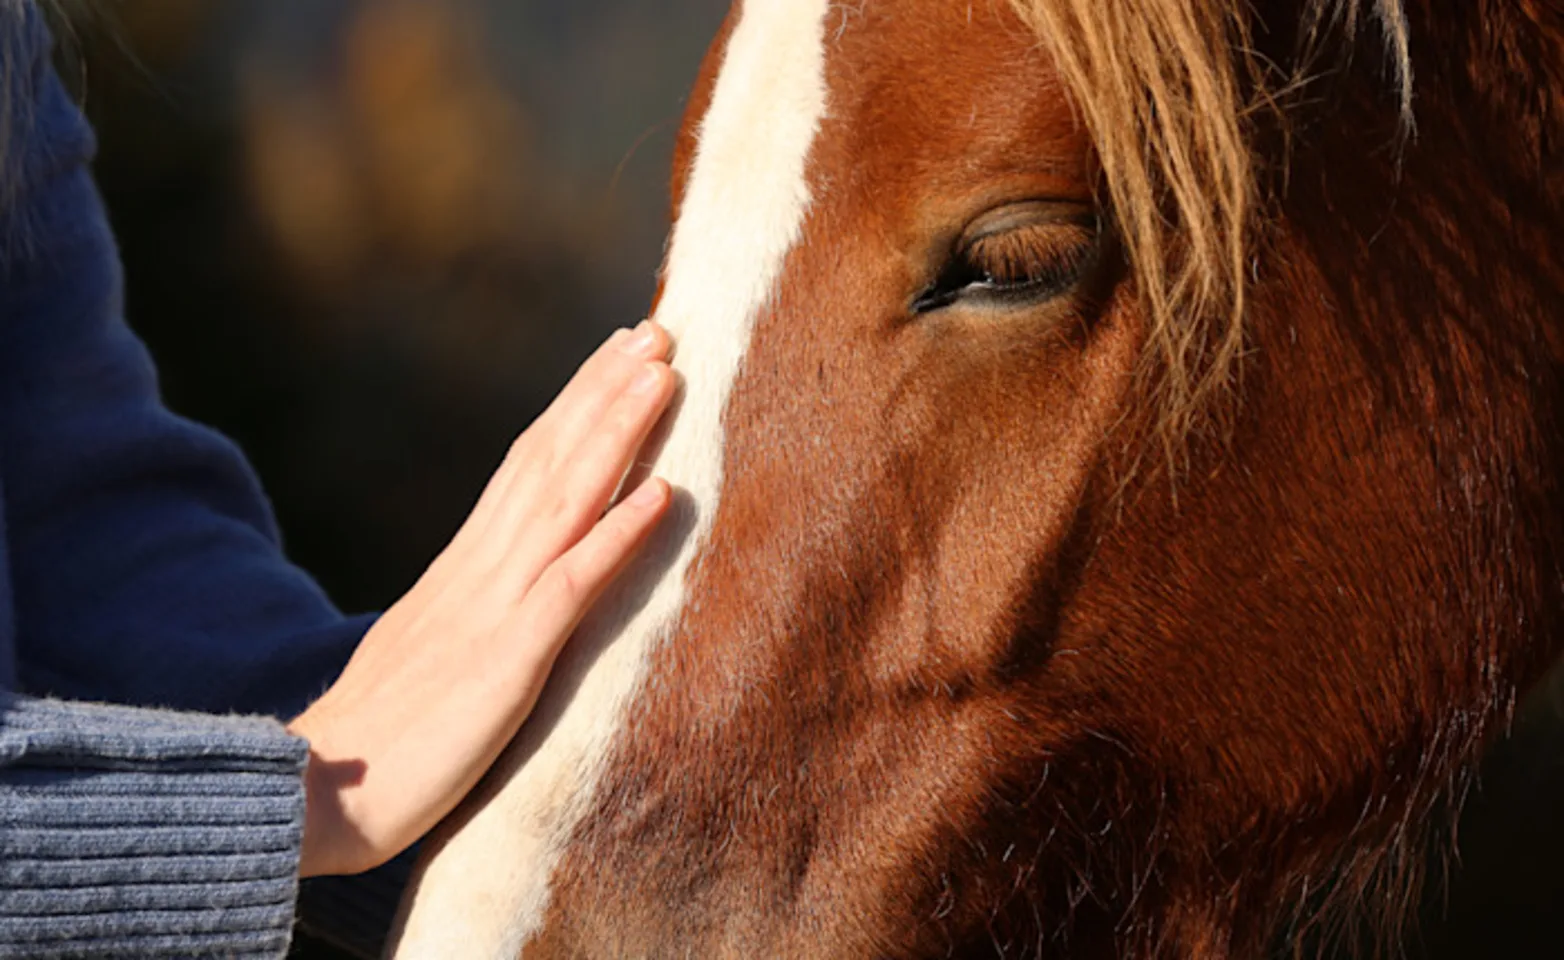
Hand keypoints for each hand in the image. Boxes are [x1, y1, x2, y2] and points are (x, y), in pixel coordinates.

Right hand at [287, 321, 675, 876]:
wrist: (307, 795)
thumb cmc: (373, 736)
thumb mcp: (427, 647)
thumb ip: (467, 606)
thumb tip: (503, 582)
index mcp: (461, 566)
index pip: (526, 464)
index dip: (574, 406)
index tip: (615, 355)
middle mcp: (478, 569)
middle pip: (548, 458)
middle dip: (603, 391)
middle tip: (655, 329)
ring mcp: (492, 608)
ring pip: (564, 498)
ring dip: (618, 431)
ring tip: (663, 373)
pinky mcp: (507, 659)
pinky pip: (572, 585)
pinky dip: (618, 533)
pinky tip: (663, 493)